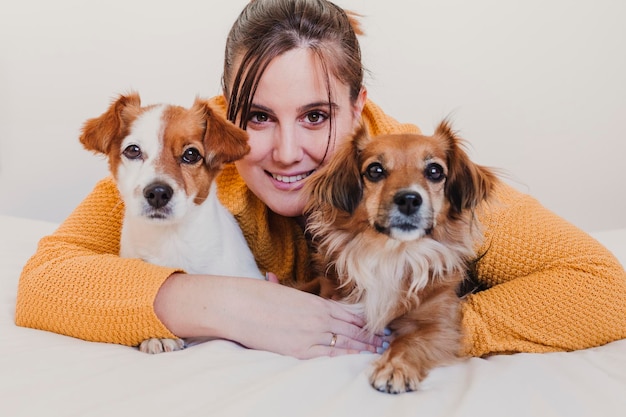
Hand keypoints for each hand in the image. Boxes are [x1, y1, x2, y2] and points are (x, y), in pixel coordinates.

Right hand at [233, 273, 384, 357]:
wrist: (237, 305)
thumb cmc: (253, 296)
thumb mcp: (278, 291)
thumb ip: (287, 292)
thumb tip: (275, 279)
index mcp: (314, 301)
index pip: (347, 312)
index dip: (363, 320)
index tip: (375, 324)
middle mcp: (318, 317)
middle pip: (351, 328)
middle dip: (369, 335)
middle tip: (385, 339)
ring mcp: (311, 334)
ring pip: (345, 342)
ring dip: (363, 346)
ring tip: (378, 349)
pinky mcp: (300, 350)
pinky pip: (329, 354)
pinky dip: (345, 355)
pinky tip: (357, 357)